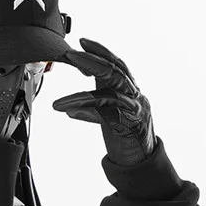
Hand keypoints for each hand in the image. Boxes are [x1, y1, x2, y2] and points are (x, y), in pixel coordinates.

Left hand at [52, 37, 155, 166]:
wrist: (143, 163)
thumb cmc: (126, 139)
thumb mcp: (108, 119)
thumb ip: (94, 109)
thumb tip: (70, 109)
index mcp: (129, 91)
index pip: (116, 64)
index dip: (100, 51)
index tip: (82, 42)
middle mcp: (134, 96)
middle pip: (115, 71)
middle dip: (92, 60)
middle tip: (70, 54)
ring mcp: (135, 109)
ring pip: (111, 91)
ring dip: (83, 91)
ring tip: (62, 96)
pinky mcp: (131, 125)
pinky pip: (108, 114)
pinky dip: (87, 111)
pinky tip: (69, 111)